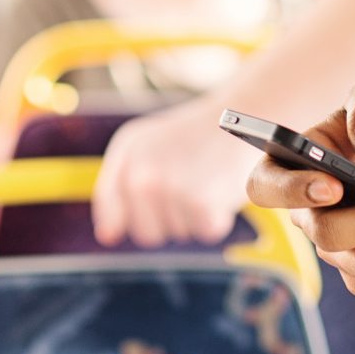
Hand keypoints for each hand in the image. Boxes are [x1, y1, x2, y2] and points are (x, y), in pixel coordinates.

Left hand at [94, 98, 258, 246]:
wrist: (247, 115)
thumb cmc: (201, 136)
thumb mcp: (153, 145)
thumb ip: (124, 184)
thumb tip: (107, 238)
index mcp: (128, 149)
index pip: (109, 203)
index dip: (123, 218)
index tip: (150, 212)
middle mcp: (140, 170)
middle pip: (145, 232)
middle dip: (168, 222)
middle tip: (191, 190)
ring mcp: (169, 187)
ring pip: (176, 234)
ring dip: (195, 218)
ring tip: (208, 182)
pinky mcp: (199, 201)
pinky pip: (204, 233)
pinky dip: (218, 219)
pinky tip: (222, 191)